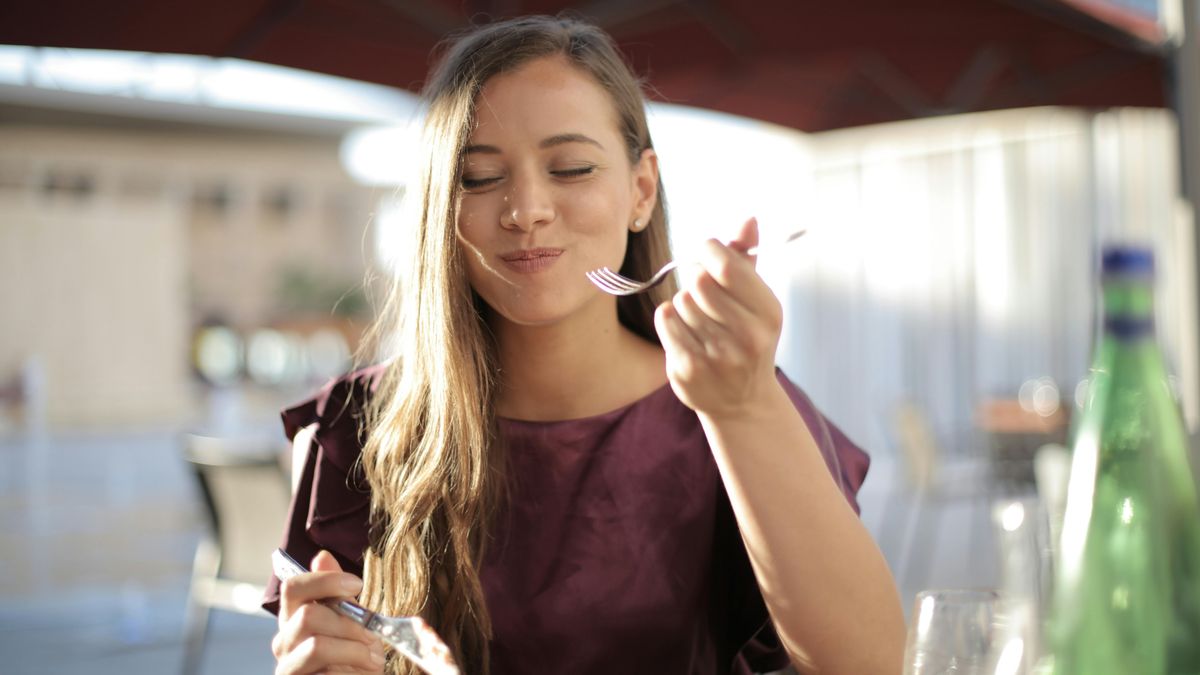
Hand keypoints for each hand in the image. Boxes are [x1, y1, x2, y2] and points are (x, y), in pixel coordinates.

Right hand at [272, 550, 384, 673]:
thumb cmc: (355, 654)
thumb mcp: (352, 619)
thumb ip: (337, 593)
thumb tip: (322, 556)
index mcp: (294, 618)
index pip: (293, 587)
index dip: (325, 580)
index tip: (357, 584)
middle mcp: (284, 642)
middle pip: (308, 615)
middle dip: (348, 622)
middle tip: (371, 634)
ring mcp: (288, 668)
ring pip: (317, 646)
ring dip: (354, 650)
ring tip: (370, 658)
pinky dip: (354, 673)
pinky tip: (362, 673)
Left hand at [654, 216, 783, 419]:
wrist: (742, 402)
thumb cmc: (747, 338)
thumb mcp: (756, 300)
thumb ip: (747, 259)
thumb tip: (748, 219)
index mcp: (768, 312)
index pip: (727, 266)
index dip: (709, 250)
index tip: (707, 253)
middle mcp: (747, 336)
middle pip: (699, 281)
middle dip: (695, 277)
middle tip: (701, 288)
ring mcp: (717, 356)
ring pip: (681, 300)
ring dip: (684, 303)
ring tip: (700, 319)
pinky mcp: (689, 369)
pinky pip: (666, 319)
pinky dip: (670, 319)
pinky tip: (685, 332)